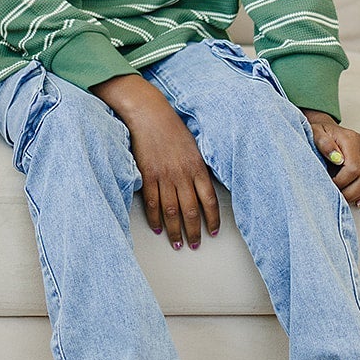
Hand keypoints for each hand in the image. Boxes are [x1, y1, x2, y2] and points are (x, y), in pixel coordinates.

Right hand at [92, 73, 219, 249]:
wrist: (149, 115)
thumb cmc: (172, 128)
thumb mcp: (194, 147)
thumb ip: (198, 168)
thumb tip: (202, 188)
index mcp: (197, 167)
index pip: (209, 200)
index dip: (212, 219)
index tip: (212, 231)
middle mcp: (182, 175)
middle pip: (190, 210)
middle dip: (193, 231)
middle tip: (194, 245)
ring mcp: (163, 176)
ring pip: (171, 211)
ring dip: (174, 230)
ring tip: (177, 244)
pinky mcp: (147, 175)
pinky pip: (151, 202)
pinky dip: (155, 217)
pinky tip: (158, 227)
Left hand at [301, 110, 359, 206]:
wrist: (328, 129)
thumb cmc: (320, 133)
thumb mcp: (314, 133)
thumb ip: (323, 143)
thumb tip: (337, 158)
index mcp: (351, 139)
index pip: (353, 168)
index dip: (341, 182)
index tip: (330, 185)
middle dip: (350, 192)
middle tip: (337, 196)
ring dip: (359, 195)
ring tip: (345, 198)